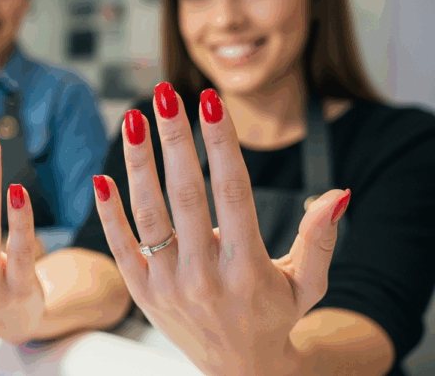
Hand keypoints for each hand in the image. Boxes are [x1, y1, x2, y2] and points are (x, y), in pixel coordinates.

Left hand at [92, 85, 350, 375]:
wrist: (238, 371)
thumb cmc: (274, 316)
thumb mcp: (308, 284)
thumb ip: (320, 239)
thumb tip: (339, 192)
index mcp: (248, 268)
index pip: (233, 191)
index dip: (221, 143)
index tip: (210, 101)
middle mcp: (205, 275)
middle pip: (186, 194)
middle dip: (175, 139)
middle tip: (165, 93)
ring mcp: (169, 284)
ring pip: (149, 214)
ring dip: (139, 164)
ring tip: (133, 119)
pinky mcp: (142, 292)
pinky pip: (121, 246)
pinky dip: (109, 213)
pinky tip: (102, 177)